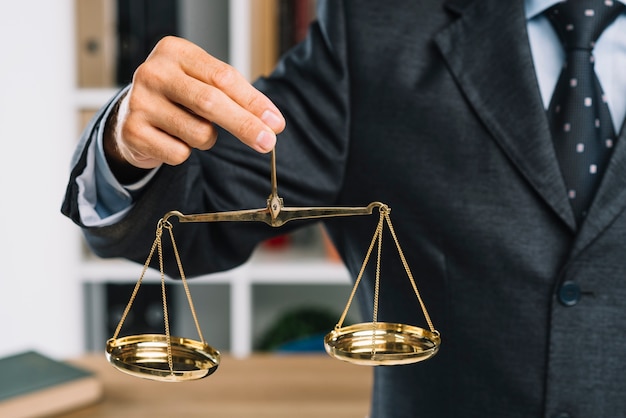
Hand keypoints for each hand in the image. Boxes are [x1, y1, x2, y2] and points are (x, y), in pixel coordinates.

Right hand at [104, 36, 285, 181]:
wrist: (131, 116)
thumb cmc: (178, 96)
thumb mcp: (203, 82)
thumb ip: (236, 96)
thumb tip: (272, 122)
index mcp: (175, 51)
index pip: (224, 77)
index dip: (254, 102)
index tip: (276, 122)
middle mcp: (153, 72)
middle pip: (211, 102)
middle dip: (245, 125)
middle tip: (268, 142)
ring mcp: (140, 101)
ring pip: (199, 133)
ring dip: (208, 139)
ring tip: (192, 128)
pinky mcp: (132, 131)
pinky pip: (179, 153)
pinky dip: (185, 152)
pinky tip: (171, 139)